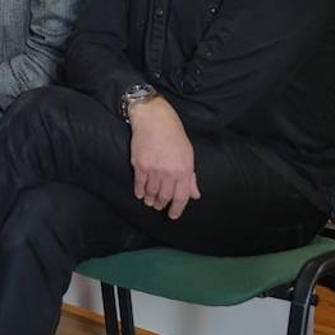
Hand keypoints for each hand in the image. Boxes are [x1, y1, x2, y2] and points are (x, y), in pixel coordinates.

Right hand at [127, 96, 201, 219]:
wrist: (154, 119)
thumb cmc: (174, 134)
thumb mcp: (188, 154)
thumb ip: (190, 177)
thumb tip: (195, 195)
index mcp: (184, 170)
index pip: (182, 196)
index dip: (177, 208)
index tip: (173, 215)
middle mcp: (169, 172)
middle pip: (165, 196)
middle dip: (162, 204)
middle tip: (159, 207)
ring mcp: (154, 169)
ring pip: (151, 192)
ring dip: (150, 199)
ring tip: (150, 202)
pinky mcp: (140, 165)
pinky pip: (139, 184)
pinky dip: (140, 191)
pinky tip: (141, 194)